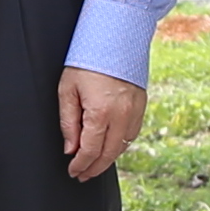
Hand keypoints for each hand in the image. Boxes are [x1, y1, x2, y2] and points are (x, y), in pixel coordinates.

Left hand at [57, 65, 147, 182]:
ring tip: (94, 164)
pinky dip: (120, 144)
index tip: (73, 171)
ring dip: (108, 159)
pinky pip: (132, 133)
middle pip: (109, 154)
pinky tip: (110, 146)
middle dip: (94, 168)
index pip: (91, 150)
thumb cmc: (87, 59)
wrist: (114, 35)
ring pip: (123, 146)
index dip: (81, 165)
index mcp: (101, 112)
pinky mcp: (142, 104)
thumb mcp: (67, 89)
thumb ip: (68, 123)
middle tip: (82, 175)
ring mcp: (135, 110)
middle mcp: (122, 115)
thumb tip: (70, 149)